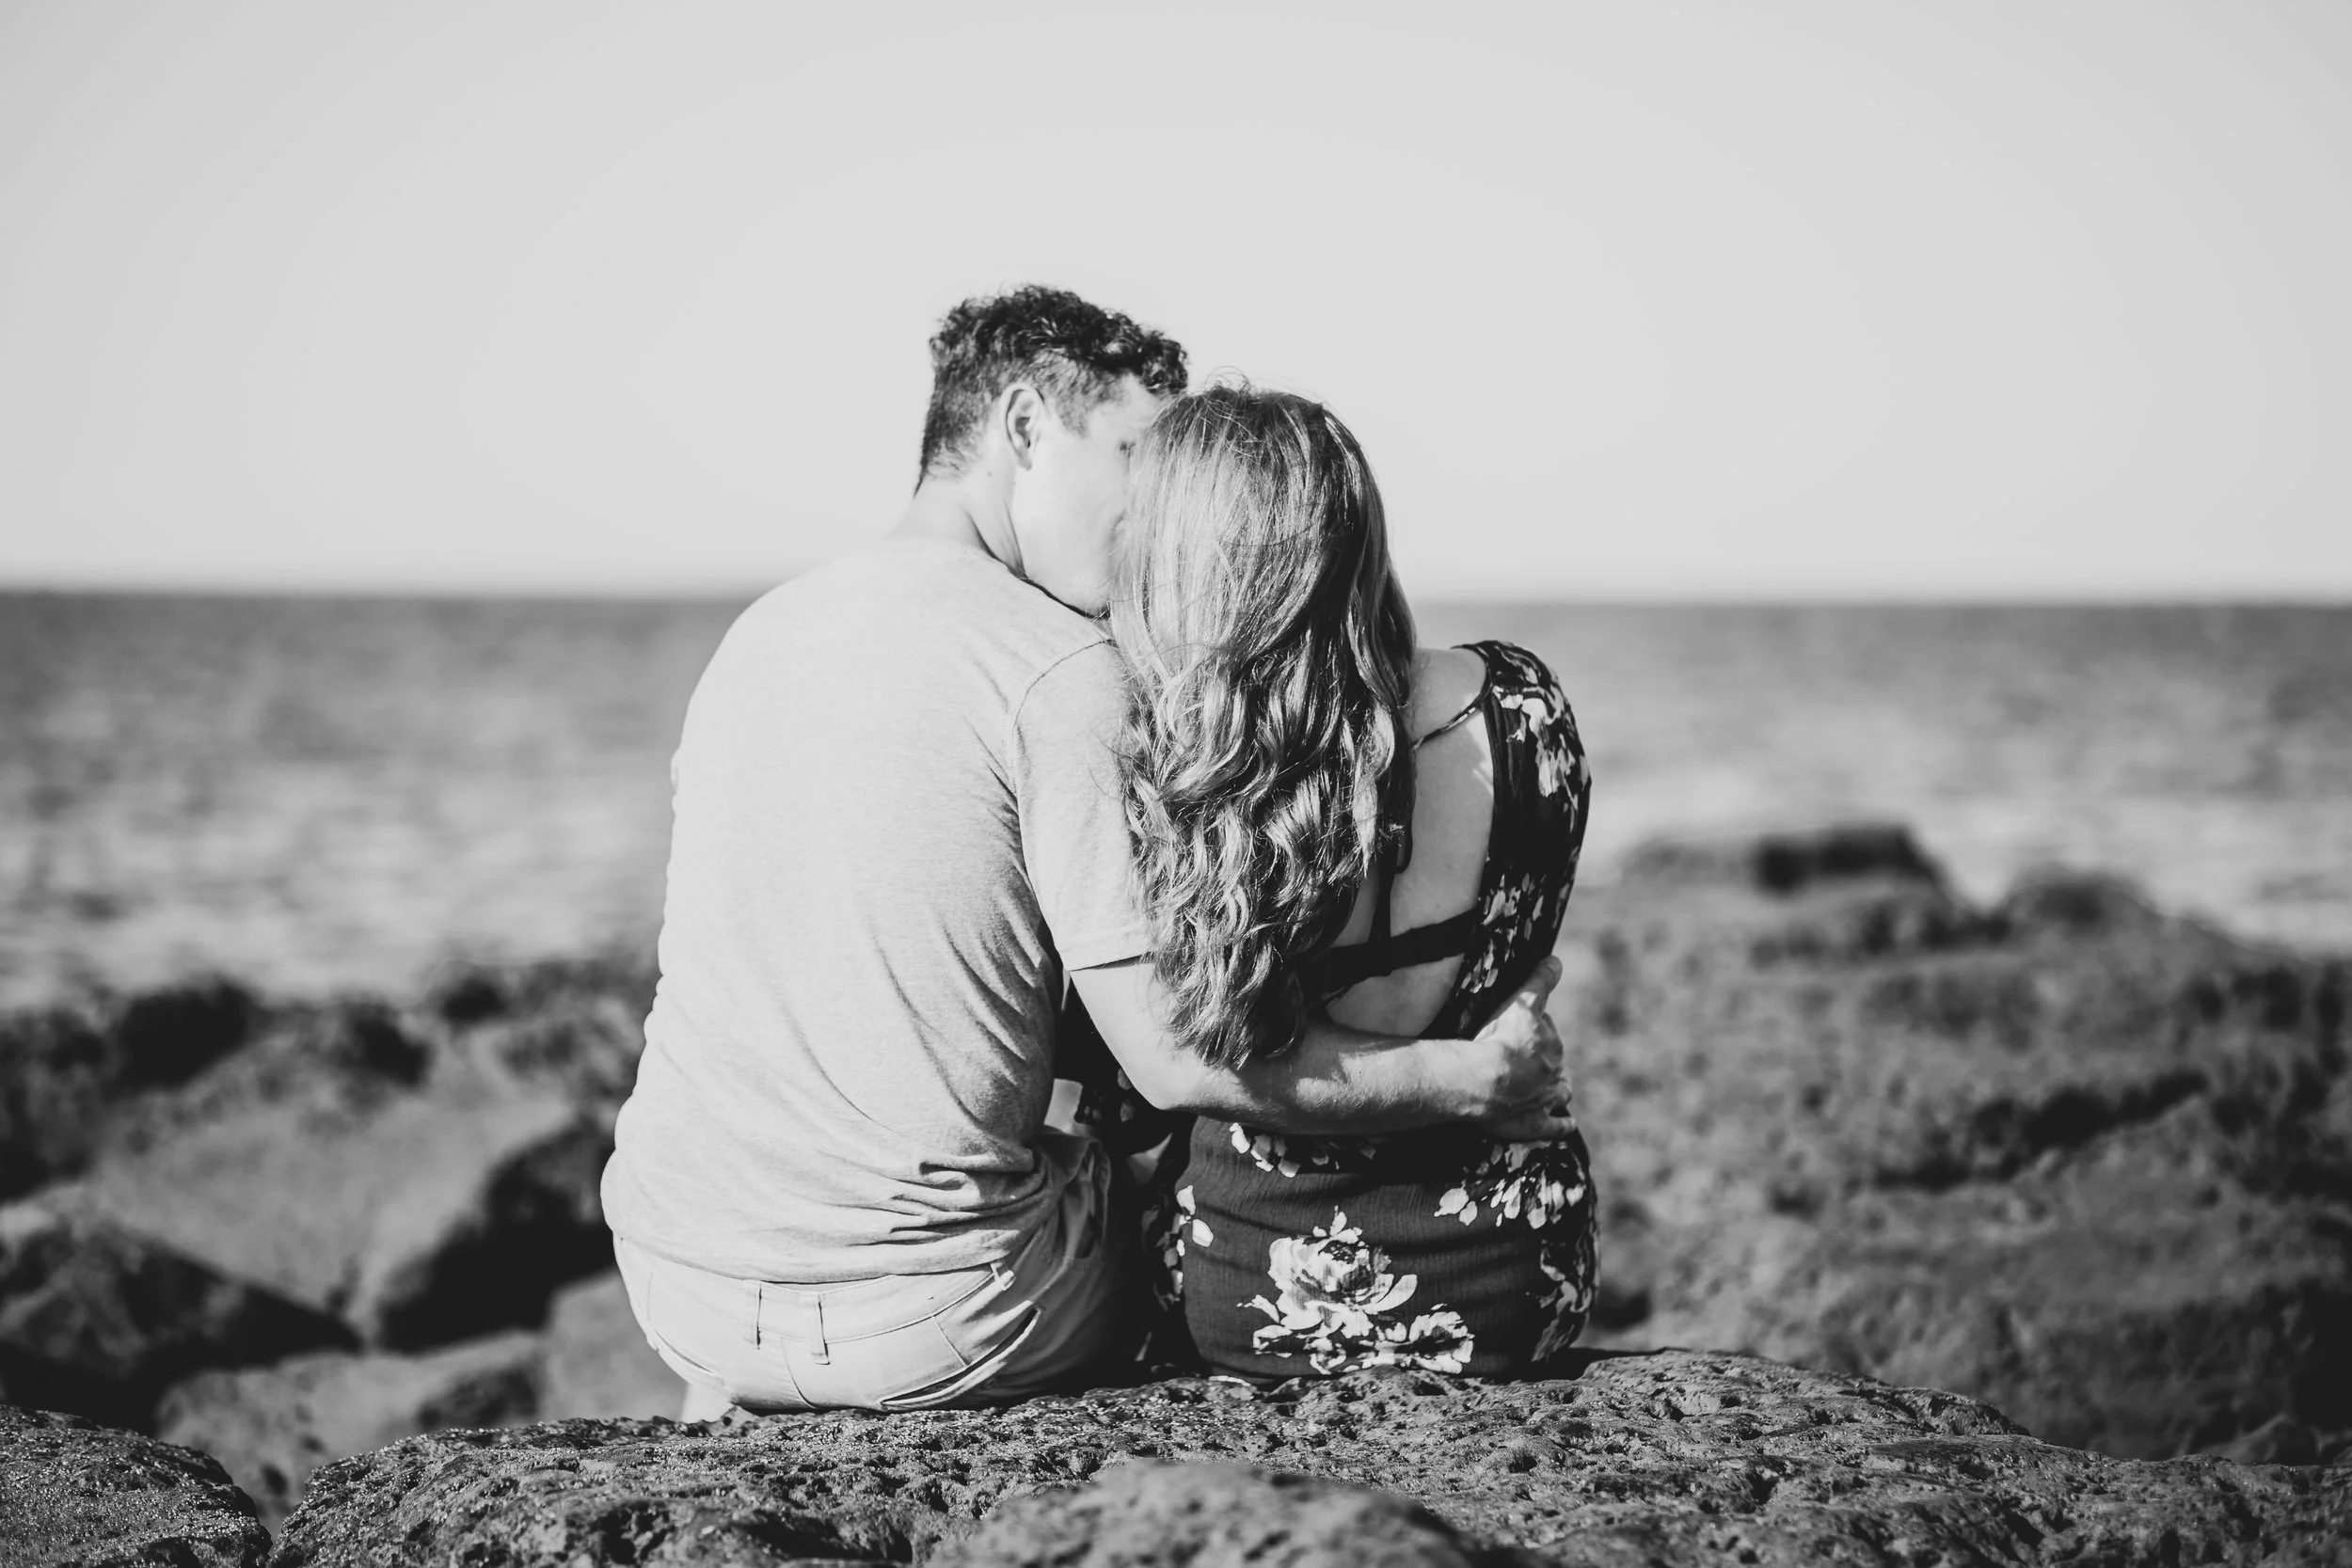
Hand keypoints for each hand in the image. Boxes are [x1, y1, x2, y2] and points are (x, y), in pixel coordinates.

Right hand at [1460, 956, 1576, 1141]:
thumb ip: (1540, 982)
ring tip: (1555, 1087)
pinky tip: (1568, 1125)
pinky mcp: (1533, 1124)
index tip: (1520, 1026)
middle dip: (1543, 1058)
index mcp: (1550, 1044)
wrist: (1483, 1080)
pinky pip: (1554, 1127)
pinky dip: (1562, 1126)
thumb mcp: (1520, 1003)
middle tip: (1524, 1055)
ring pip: (1559, 1093)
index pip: (1546, 1030)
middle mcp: (1552, 1073)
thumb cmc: (1499, 1039)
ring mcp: (1544, 1100)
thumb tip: (1557, 961)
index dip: (1533, 1027)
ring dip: (1558, 1089)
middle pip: (1552, 1061)